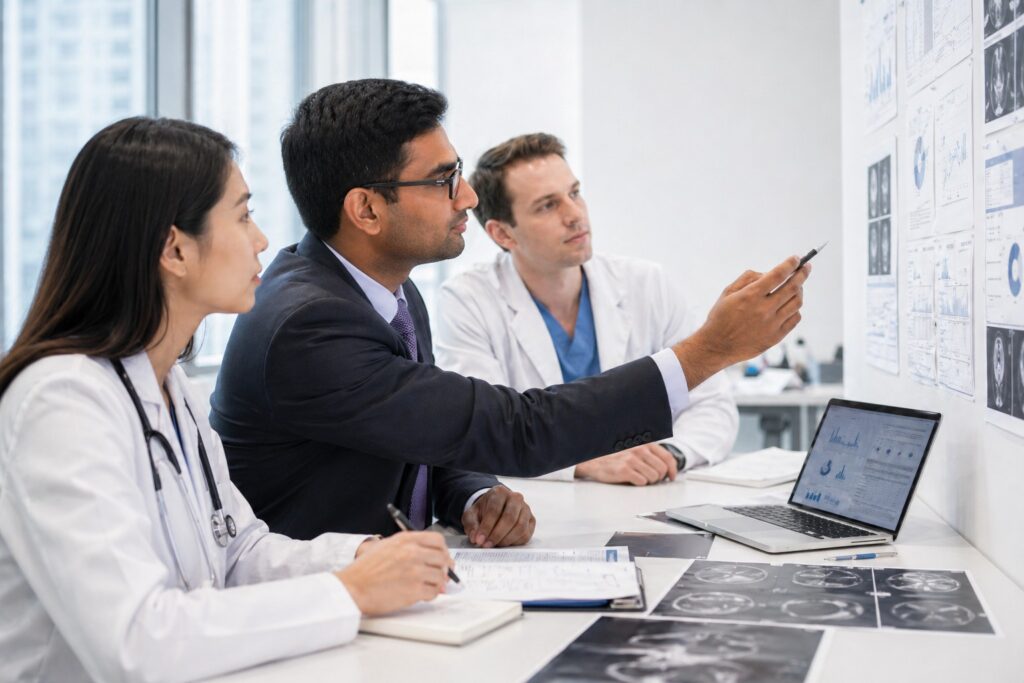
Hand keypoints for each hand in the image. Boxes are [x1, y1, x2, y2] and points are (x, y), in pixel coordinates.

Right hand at [335, 531, 452, 615]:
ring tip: (427, 586)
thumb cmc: (365, 570)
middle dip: (444, 568)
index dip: (443, 550)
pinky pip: (434, 592)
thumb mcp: (385, 547)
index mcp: (406, 540)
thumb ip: (409, 548)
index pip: (437, 540)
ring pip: (441, 576)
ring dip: (437, 583)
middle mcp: (412, 552)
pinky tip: (422, 594)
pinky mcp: (414, 590)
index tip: (442, 557)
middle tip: (441, 575)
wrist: (352, 587)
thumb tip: (432, 557)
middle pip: (443, 558)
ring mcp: (415, 571)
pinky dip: (431, 595)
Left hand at [462, 486, 535, 547]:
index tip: (479, 540)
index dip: (486, 527)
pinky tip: (504, 543)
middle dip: (497, 535)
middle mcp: (515, 498)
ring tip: (495, 545)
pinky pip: (526, 534)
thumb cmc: (483, 511)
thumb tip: (475, 537)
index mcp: (499, 492)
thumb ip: (471, 525)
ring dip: (506, 540)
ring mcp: (526, 509)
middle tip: (487, 545)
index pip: (494, 510)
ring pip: (520, 527)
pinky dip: (515, 542)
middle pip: (509, 518)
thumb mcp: (471, 515)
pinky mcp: (531, 520)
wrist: (495, 508)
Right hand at [575, 444, 677, 484]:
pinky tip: (632, 480)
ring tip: (640, 478)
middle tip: (651, 479)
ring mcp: (632, 460)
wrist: (595, 460)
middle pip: (662, 469)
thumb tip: (667, 468)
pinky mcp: (625, 470)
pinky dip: (639, 483)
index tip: (671, 477)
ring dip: (649, 481)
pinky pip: (642, 482)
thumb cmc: (616, 457)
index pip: (667, 457)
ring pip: (653, 477)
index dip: (672, 469)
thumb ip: (650, 455)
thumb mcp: (635, 450)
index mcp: (644, 444)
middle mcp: (639, 450)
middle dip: (659, 478)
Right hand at [673, 256, 810, 387]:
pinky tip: (790, 305)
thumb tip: (768, 273)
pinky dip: (795, 308)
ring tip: (797, 286)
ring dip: (800, 290)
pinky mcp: (776, 337)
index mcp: (750, 296)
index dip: (790, 264)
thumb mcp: (728, 292)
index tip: (796, 259)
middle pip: (792, 287)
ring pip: (796, 302)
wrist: (717, 346)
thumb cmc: (721, 317)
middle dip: (802, 274)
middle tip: (806, 267)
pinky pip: (794, 319)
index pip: (777, 275)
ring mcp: (772, 324)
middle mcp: (763, 309)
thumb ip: (748, 278)